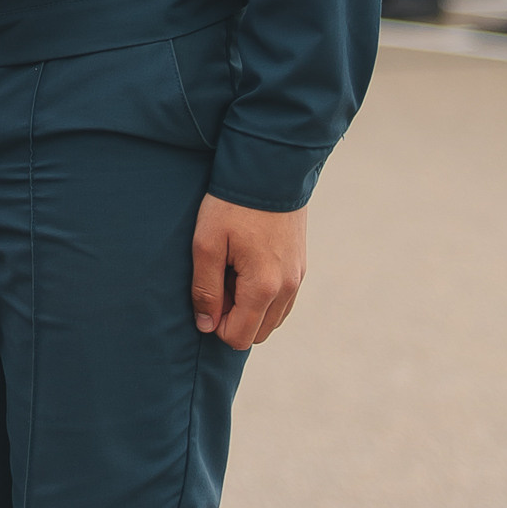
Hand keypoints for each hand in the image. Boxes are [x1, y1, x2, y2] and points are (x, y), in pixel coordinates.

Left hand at [190, 196, 307, 350]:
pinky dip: (264, 295)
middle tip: (219, 279)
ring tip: (232, 270)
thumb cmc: (232, 205)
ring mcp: (298, 278)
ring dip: (249, 307)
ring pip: (272, 318)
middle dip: (234, 317)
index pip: (239, 338)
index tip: (207, 293)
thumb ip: (205, 289)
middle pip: (258, 333)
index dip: (216, 324)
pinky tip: (247, 264)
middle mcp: (288, 289)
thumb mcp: (207, 244)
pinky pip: (283, 300)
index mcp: (264, 288)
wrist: (269, 170)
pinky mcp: (301, 266)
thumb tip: (206, 325)